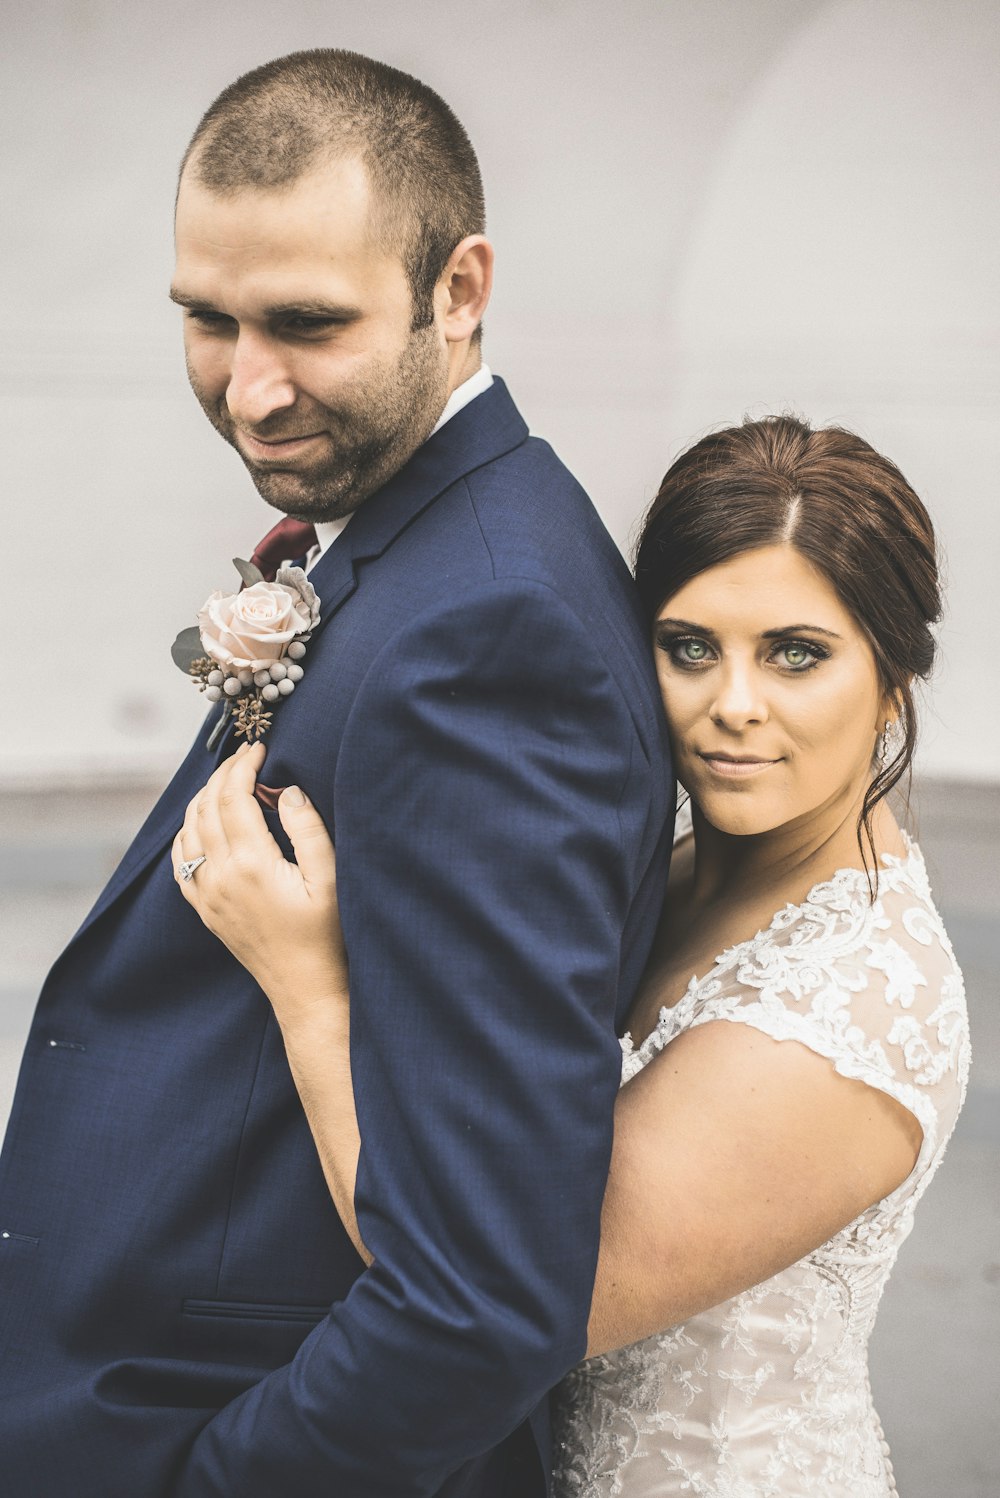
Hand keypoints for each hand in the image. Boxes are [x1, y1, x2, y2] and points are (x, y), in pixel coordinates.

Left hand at [172, 742, 346, 1018]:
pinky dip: (187, 833)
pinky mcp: (204, 910)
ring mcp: (207, 895)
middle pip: (207, 807)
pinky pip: (181, 862)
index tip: (259, 749)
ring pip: (188, 830)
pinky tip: (203, 825)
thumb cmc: (327, 935)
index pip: (233, 797)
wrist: (306, 988)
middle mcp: (220, 877)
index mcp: (252, 864)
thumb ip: (308, 829)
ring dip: (203, 799)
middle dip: (223, 774)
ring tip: (227, 783)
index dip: (243, 766)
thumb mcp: (330, 878)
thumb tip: (287, 791)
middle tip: (245, 757)